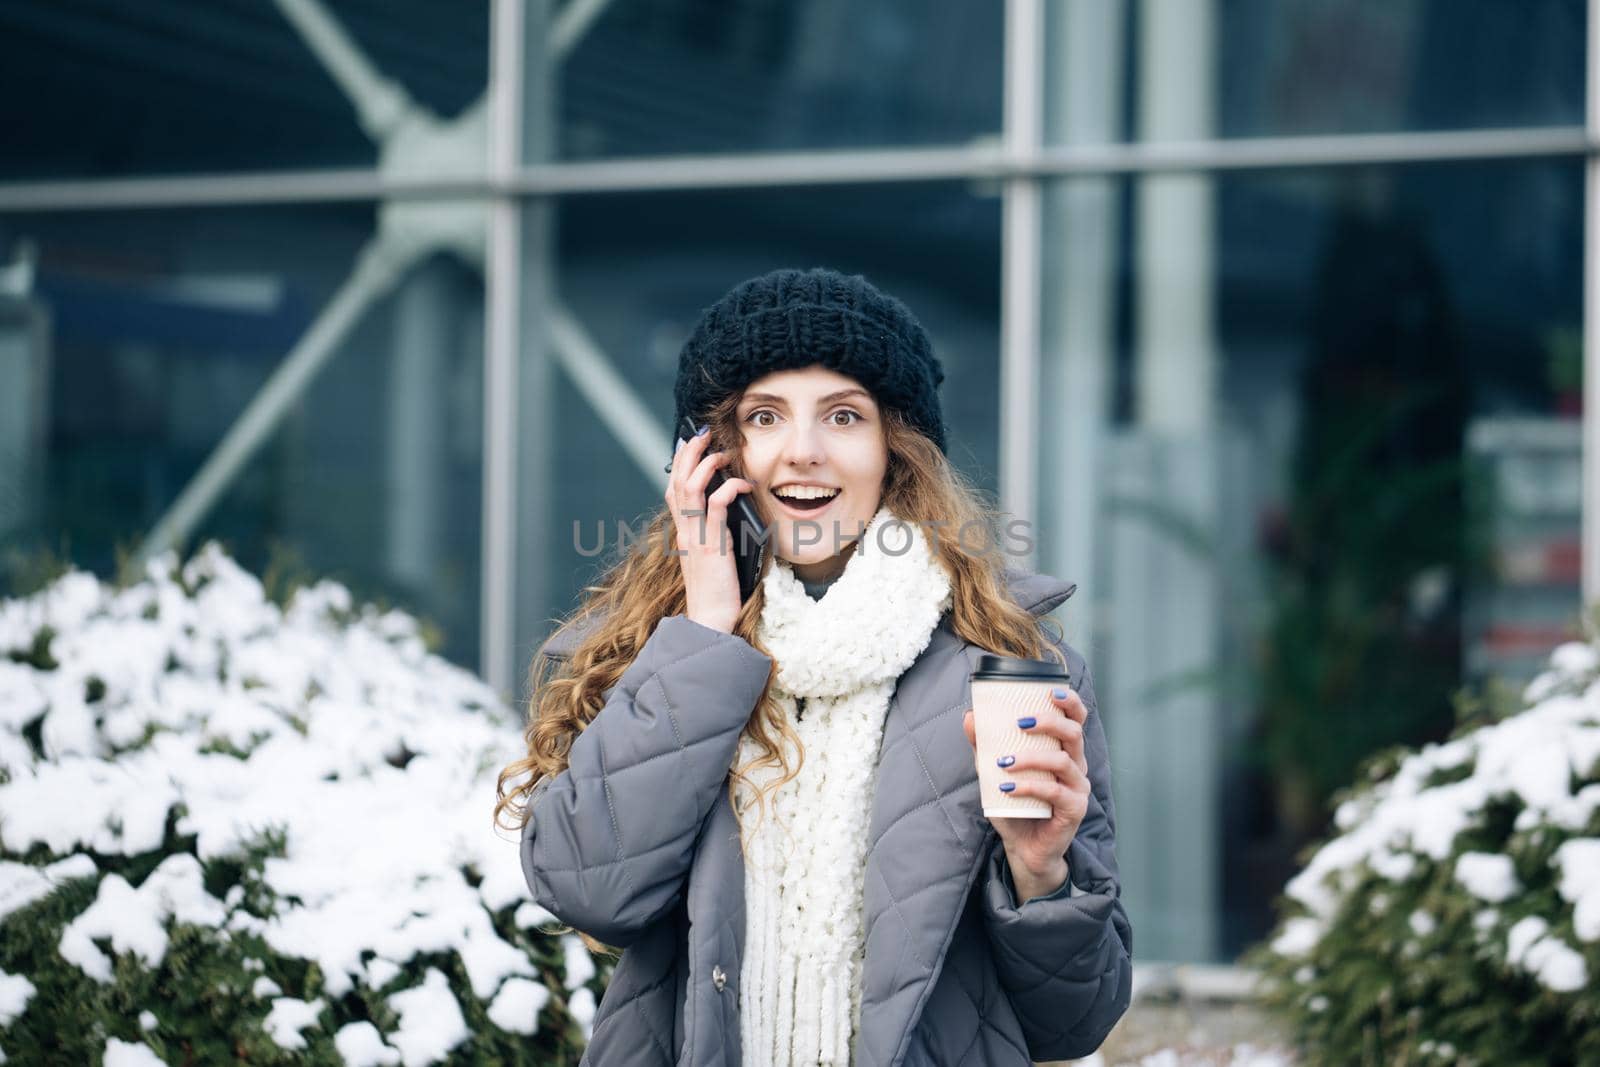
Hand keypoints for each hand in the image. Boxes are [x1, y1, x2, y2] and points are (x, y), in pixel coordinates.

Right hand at [667, 426, 753, 633]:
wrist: (711, 620)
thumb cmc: (717, 592)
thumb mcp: (711, 557)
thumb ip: (713, 534)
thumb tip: (730, 511)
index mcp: (683, 534)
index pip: (673, 491)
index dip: (679, 464)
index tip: (688, 444)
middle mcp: (685, 532)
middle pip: (677, 482)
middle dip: (689, 453)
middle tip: (702, 435)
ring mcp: (696, 538)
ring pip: (690, 488)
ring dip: (705, 464)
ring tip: (721, 452)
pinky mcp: (712, 545)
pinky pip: (716, 506)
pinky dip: (728, 488)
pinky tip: (742, 484)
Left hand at [962, 685, 1089, 896]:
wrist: (1024, 848)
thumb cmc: (1015, 805)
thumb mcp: (996, 773)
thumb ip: (985, 746)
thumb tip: (969, 716)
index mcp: (1064, 750)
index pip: (1076, 718)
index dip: (1069, 701)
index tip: (1050, 691)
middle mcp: (1076, 765)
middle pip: (1074, 733)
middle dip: (1049, 722)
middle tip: (1021, 722)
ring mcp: (1078, 788)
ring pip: (1063, 761)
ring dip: (1031, 757)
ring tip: (1004, 762)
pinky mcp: (1074, 809)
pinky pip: (1054, 792)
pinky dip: (1029, 786)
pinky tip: (1008, 787)